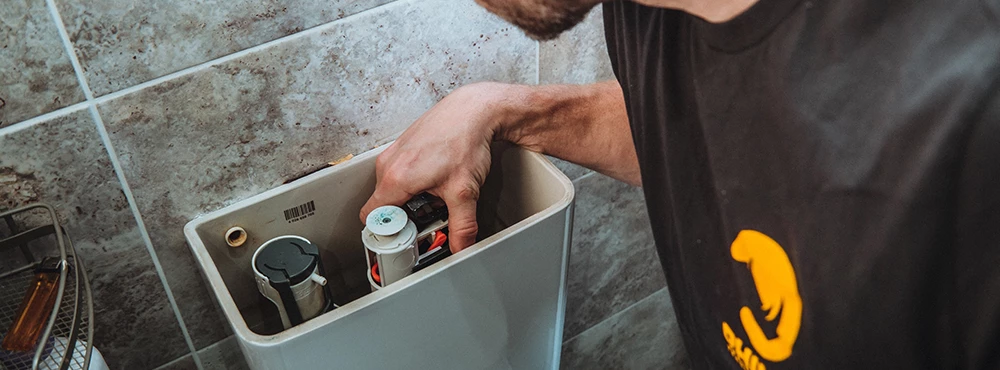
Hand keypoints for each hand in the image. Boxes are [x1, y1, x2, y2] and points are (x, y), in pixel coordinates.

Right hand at [360, 82, 520, 251]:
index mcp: (396, 178)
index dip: (388, 235)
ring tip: (434, 198)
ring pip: (390, 190)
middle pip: (382, 206)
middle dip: (402, 219)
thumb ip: (462, 226)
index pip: (372, 219)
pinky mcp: (402, 146)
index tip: (406, 241)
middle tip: (427, 221)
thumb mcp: (465, 191)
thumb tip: (461, 248)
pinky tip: (434, 181)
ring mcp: (393, 153)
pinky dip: (412, 184)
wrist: (474, 109)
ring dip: (408, 201)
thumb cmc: (465, 140)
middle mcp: (388, 164)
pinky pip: (397, 174)